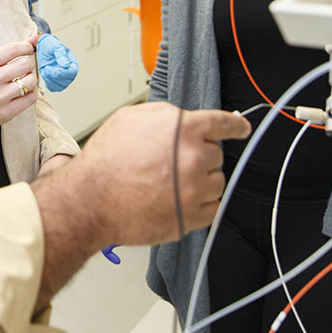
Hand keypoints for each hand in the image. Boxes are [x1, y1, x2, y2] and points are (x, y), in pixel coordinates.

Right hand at [0, 35, 39, 130]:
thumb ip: (11, 50)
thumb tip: (34, 38)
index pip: (13, 49)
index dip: (26, 47)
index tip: (27, 49)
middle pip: (25, 64)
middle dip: (28, 64)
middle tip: (22, 68)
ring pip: (31, 81)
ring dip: (31, 79)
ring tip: (22, 80)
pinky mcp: (6, 112)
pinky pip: (31, 97)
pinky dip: (31, 92)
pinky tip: (22, 92)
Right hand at [30, 102, 249, 307]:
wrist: (91, 199)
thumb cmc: (105, 160)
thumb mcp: (130, 118)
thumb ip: (164, 115)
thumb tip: (181, 119)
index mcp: (183, 129)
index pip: (223, 124)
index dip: (235, 126)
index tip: (240, 128)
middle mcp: (194, 158)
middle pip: (216, 155)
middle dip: (198, 156)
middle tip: (173, 163)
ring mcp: (194, 190)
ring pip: (217, 182)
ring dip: (201, 181)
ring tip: (170, 183)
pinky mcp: (191, 217)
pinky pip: (213, 209)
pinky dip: (200, 204)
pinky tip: (177, 200)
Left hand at [37, 34, 78, 91]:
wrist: (44, 47)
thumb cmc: (51, 45)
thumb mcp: (56, 46)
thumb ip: (61, 54)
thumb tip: (66, 65)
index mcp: (72, 62)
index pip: (72, 72)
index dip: (64, 73)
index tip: (55, 70)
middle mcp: (69, 71)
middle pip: (67, 81)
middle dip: (55, 77)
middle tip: (47, 69)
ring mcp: (62, 77)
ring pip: (60, 86)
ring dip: (51, 81)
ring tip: (45, 70)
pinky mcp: (54, 80)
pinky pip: (53, 87)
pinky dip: (48, 83)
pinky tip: (45, 74)